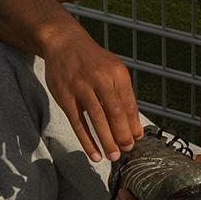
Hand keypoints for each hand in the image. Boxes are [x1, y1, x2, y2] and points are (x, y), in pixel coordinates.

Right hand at [42, 33, 142, 161]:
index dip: (133, 125)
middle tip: (127, 150)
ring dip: (106, 141)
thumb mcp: (113, 70)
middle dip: (122, 135)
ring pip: (97, 119)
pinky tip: (94, 154)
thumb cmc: (93, 62)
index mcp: (117, 73)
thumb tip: (135, 128)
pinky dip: (87, 141)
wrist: (64, 43)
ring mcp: (81, 87)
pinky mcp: (65, 97)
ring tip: (113, 156)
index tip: (136, 140)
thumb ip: (124, 96)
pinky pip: (78, 123)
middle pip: (114, 113)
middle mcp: (100, 79)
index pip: (128, 104)